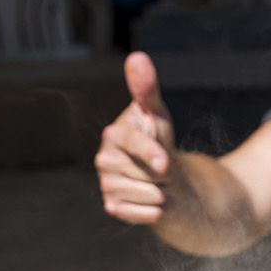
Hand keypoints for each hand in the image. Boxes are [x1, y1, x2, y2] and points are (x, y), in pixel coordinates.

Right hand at [96, 52, 176, 224]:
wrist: (165, 178)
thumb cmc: (159, 140)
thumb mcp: (157, 114)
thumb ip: (146, 89)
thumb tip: (137, 57)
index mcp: (114, 134)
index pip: (131, 142)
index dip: (150, 152)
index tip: (165, 163)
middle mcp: (104, 158)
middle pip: (142, 171)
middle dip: (163, 172)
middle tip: (163, 167)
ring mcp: (106, 183)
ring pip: (143, 193)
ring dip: (161, 192)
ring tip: (159, 183)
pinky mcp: (112, 205)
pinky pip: (135, 213)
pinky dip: (152, 211)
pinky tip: (156, 204)